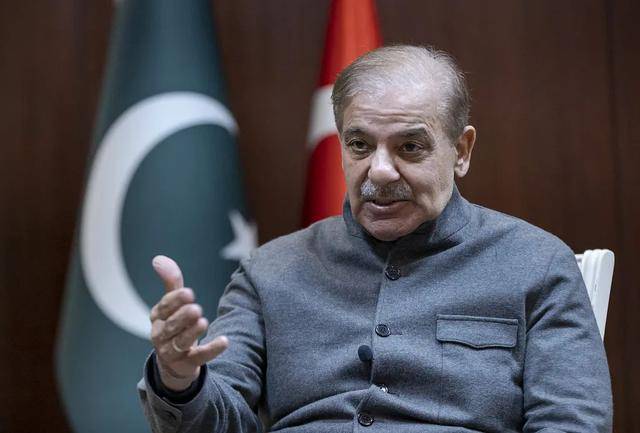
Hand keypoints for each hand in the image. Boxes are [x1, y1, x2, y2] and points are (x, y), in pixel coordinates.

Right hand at [149, 255, 228, 390]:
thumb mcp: (172, 303)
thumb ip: (171, 281)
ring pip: (181, 342)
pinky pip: (199, 357)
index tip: (189, 293)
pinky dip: (211, 350)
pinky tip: (224, 341)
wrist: (174, 361)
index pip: (164, 307)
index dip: (175, 300)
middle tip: (196, 309)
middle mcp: (160, 334)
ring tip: (204, 322)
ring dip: (192, 333)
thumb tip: (158, 258)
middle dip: (182, 317)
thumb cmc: (174, 324)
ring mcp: (171, 351)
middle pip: (170, 326)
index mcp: (157, 316)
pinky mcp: (186, 363)